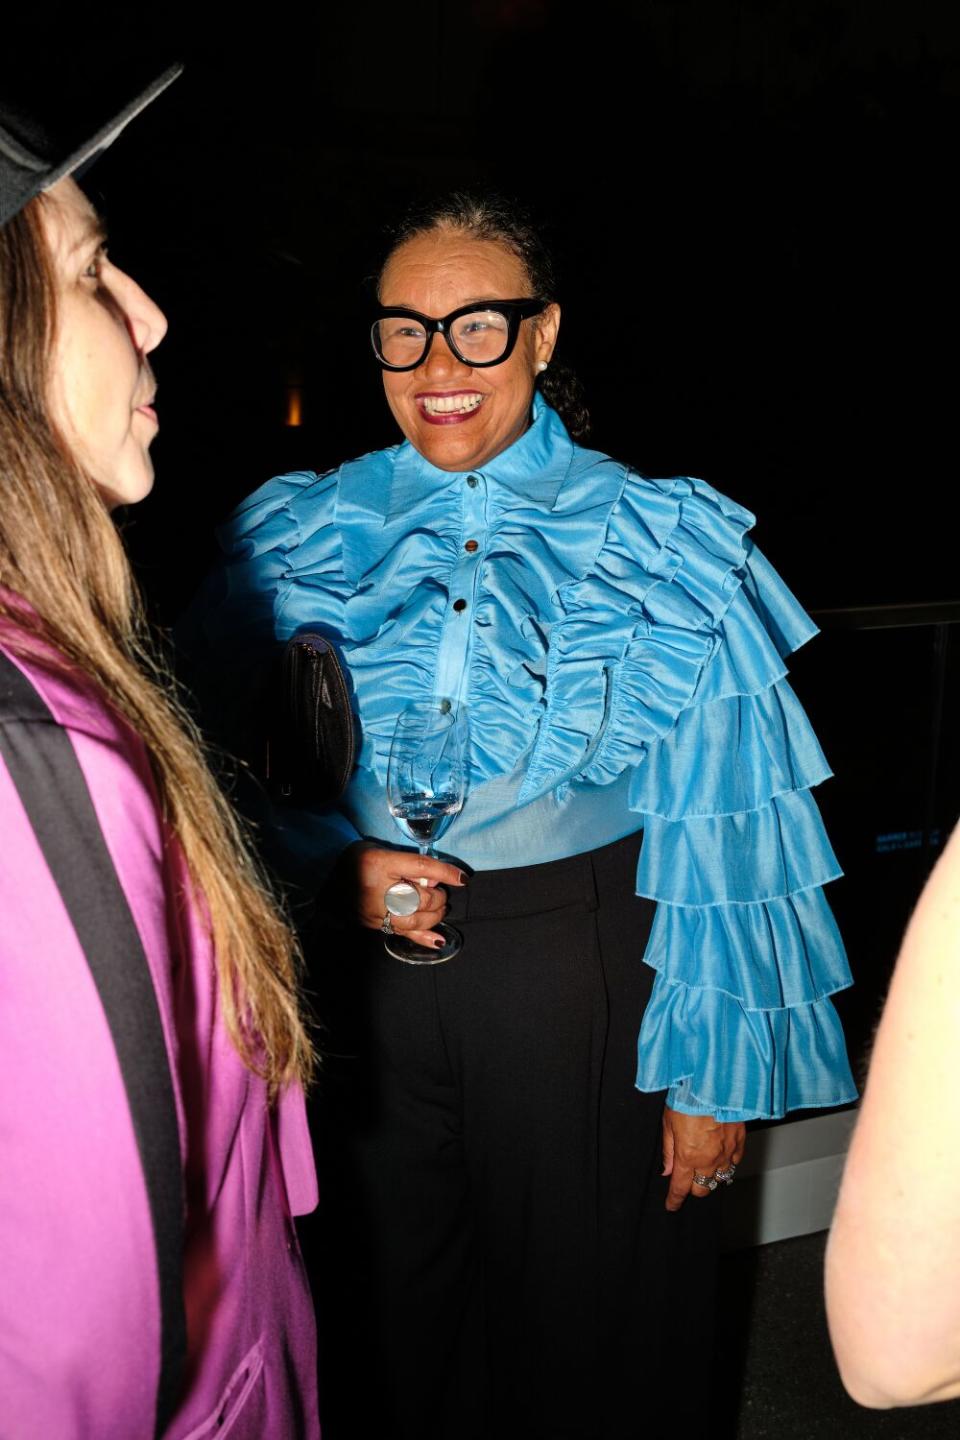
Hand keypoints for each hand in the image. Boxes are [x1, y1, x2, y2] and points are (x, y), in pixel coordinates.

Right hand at [344, 843, 467, 949]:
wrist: (324, 875)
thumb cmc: (358, 859)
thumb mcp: (383, 852)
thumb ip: (410, 865)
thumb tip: (437, 880)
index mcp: (381, 863)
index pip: (420, 867)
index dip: (445, 871)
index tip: (463, 878)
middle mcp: (377, 889)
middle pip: (420, 897)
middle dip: (438, 897)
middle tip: (442, 894)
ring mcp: (374, 911)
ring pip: (414, 919)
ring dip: (434, 915)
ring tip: (439, 909)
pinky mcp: (373, 924)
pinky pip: (402, 933)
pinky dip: (423, 937)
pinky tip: (439, 940)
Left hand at [661, 1106, 745, 1211]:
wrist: (713, 1084)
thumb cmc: (688, 1099)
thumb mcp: (668, 1123)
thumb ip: (668, 1150)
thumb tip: (666, 1170)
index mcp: (688, 1158)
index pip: (680, 1188)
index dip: (674, 1200)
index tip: (671, 1205)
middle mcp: (709, 1161)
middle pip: (702, 1189)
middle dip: (693, 1187)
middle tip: (687, 1177)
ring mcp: (727, 1154)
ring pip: (720, 1179)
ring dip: (711, 1176)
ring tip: (705, 1167)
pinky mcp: (739, 1143)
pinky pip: (735, 1163)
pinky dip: (727, 1163)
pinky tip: (721, 1155)